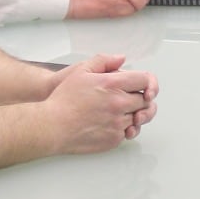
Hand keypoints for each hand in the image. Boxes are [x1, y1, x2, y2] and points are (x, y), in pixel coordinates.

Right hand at [43, 53, 159, 151]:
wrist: (51, 126)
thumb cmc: (63, 100)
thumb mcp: (81, 71)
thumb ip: (104, 61)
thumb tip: (121, 59)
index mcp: (113, 84)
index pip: (145, 81)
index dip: (148, 83)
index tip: (145, 87)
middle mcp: (118, 103)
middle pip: (145, 101)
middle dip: (142, 100)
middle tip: (136, 100)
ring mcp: (117, 123)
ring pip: (139, 119)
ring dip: (135, 115)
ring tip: (129, 113)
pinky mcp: (113, 139)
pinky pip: (128, 133)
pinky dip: (125, 129)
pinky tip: (115, 123)